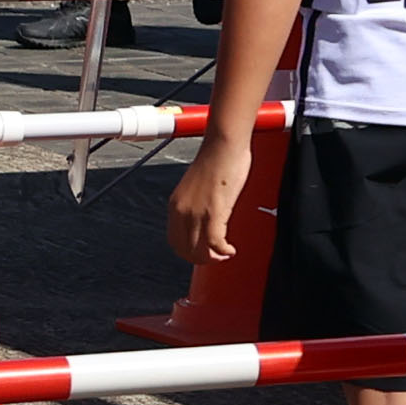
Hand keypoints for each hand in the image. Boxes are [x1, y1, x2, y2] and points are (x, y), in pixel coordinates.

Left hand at [167, 132, 250, 266]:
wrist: (223, 145)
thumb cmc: (216, 159)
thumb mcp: (198, 187)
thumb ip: (197, 204)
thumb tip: (206, 217)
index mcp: (176, 205)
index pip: (174, 241)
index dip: (188, 252)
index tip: (202, 253)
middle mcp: (182, 211)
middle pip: (185, 250)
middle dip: (201, 259)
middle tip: (216, 258)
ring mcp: (197, 213)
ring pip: (199, 251)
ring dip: (213, 258)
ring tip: (224, 255)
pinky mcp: (214, 212)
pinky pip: (215, 243)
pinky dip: (223, 251)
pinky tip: (230, 249)